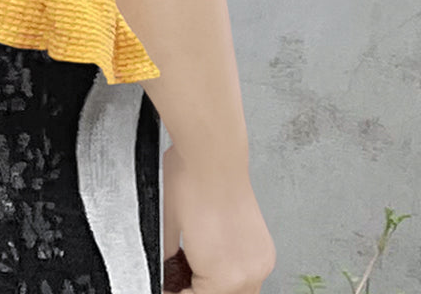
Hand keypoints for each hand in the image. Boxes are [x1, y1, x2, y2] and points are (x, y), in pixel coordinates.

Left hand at [161, 142, 276, 293]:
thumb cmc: (189, 182)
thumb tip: (169, 276)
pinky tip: (217, 259)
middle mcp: (249, 274)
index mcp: (223, 276)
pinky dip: (234, 274)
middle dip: (201, 289)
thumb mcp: (168, 231)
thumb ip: (170, 264)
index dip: (179, 292)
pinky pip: (251, 276)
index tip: (172, 286)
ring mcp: (261, 262)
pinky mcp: (265, 248)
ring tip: (197, 268)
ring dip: (220, 287)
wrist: (213, 154)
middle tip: (182, 278)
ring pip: (241, 293)